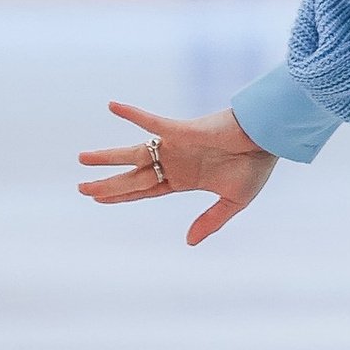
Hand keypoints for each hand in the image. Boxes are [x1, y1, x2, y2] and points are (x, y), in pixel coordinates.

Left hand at [79, 100, 274, 244]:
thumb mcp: (233, 202)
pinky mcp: (180, 131)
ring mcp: (175, 147)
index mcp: (185, 180)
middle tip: (81, 189)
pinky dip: (132, 114)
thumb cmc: (255, 167)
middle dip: (107, 184)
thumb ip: (210, 222)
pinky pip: (151, 121)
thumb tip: (188, 243)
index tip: (99, 199)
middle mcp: (174, 163)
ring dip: (107, 157)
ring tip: (82, 159)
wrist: (267, 139)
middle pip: (133, 177)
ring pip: (133, 154)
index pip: (145, 191)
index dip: (122, 197)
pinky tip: (112, 106)